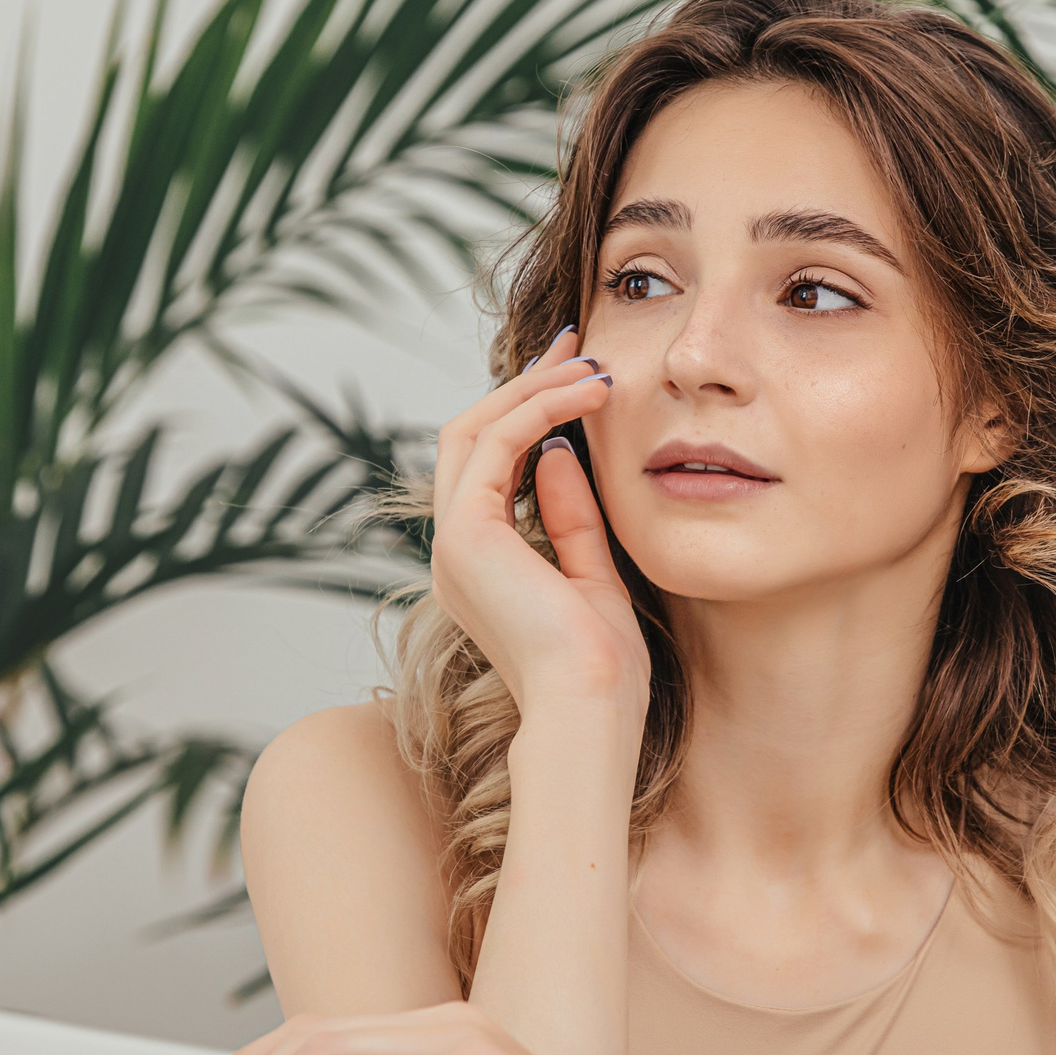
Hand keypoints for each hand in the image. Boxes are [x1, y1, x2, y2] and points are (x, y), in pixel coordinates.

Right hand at [427, 326, 646, 718]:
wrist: (591, 708)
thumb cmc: (602, 666)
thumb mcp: (592, 575)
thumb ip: (570, 517)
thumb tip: (557, 455)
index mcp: (479, 565)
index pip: (487, 466)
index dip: (528, 412)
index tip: (578, 376)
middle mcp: (454, 551)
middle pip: (470, 437)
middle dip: (525, 384)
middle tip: (579, 346)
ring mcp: (453, 543)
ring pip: (475, 431)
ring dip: (535, 388)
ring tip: (593, 365)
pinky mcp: (468, 536)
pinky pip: (496, 446)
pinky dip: (539, 409)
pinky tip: (586, 395)